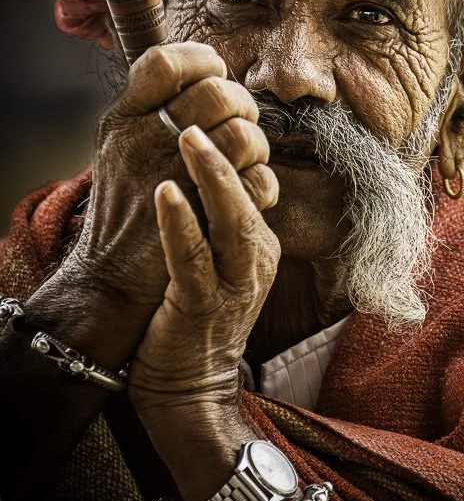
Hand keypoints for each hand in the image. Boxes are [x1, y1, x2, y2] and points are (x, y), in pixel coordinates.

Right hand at [68, 41, 266, 311]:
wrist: (110, 278)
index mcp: (122, 120)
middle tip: (240, 121)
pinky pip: (256, 182)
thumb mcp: (119, 146)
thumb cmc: (125, 207)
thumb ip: (151, 107)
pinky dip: (262, 184)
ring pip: (240, 136)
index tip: (215, 75)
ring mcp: (171, 180)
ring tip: (245, 159)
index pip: (164, 61)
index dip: (200, 61)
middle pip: (214, 93)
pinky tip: (250, 190)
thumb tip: (204, 70)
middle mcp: (142, 143)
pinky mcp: (202, 219)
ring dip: (255, 146)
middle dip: (240, 105)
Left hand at [128, 124, 279, 425]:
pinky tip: (168, 191)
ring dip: (212, 177)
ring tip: (191, 138)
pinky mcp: (202, 306)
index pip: (254, 188)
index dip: (234, 150)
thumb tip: (196, 170)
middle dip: (227, 152)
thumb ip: (215, 223)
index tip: (210, 114)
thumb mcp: (216, 265)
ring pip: (232, 221)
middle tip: (202, 112)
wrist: (188, 388)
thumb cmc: (193, 320)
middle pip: (248, 197)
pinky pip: (193, 257)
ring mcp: (233, 284)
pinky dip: (181, 222)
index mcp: (258, 247)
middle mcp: (254, 261)